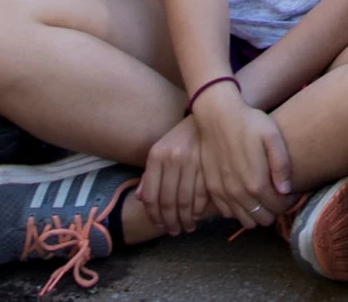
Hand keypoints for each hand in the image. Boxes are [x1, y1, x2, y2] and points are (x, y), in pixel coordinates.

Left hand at [134, 117, 210, 237]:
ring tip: (186, 227)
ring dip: (184, 219)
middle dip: (170, 221)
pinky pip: (201, 194)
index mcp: (156, 156)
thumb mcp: (161, 151)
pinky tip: (198, 215)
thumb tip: (139, 198)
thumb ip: (150, 175)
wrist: (208, 117)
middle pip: (167, 201)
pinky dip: (199, 209)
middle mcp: (172, 159)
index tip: (158, 225)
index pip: (150, 195)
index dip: (153, 214)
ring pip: (184, 201)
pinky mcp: (208, 164)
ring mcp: (191, 161)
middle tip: (173, 231)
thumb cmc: (181, 137)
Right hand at [191, 82, 290, 227]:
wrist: (217, 116)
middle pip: (263, 218)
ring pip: (245, 220)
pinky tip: (246, 195)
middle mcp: (238, 193)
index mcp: (256, 183)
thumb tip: (285, 190)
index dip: (290, 202)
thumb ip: (281, 165)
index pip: (279, 208)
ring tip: (264, 196)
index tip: (293, 191)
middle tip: (279, 194)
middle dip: (275, 210)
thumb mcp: (272, 136)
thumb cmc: (249, 122)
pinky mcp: (212, 189)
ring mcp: (223, 193)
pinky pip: (228, 213)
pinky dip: (239, 210)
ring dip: (258, 213)